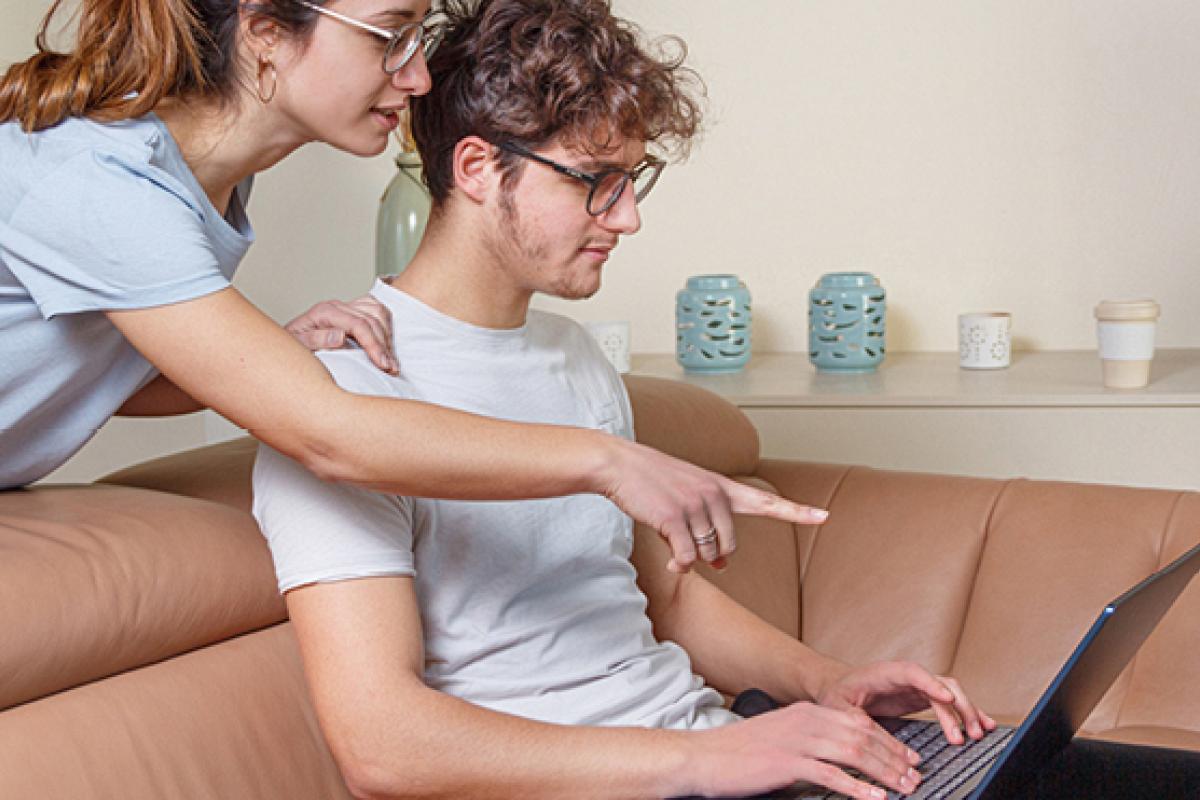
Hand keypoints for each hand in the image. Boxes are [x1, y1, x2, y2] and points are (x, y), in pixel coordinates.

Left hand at [285, 295, 396, 373]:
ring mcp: (346, 306)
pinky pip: (376, 310)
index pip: (359, 324)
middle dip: (385, 346)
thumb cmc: (292, 347)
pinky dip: (386, 325)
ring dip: (388, 336)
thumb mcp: (297, 347)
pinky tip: (387, 342)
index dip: (374, 344)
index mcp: (325, 312)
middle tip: (392, 369)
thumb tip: (340, 336)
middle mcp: (337, 306)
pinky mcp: (352, 310)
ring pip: (378, 312)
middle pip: (372, 320)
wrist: (286, 345)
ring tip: (391, 360)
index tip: (383, 364)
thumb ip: (316, 340)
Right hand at [601, 439, 827, 572]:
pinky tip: (671, 562)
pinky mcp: (674, 517)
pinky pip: (687, 557)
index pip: (767, 502)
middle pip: (729, 545)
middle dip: (714, 555)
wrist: (619, 464)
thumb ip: (710, 525)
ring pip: (707, 552)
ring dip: (691, 558)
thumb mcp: (688, 496)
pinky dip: (680, 565)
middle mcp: (714, 493)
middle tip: (695, 551)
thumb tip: (721, 564)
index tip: (824, 517)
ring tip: (674, 550)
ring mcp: (695, 504)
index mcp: (722, 486)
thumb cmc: (653, 482)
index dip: (797, 512)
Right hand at [685, 701, 922, 798]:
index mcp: (805, 712)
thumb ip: (810, 741)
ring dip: (884, 772)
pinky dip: (857, 787)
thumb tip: (839, 758)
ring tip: (904, 788)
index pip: (858, 721)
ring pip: (854, 752)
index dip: (889, 740)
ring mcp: (796, 740)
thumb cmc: (737, 752)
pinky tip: (874, 798)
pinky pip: (831, 774)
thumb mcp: (780, 736)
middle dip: (894, 757)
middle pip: (863, 735)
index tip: (908, 758)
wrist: (703, 757)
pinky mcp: (787, 763)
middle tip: (915, 776)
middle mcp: (805, 720)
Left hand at [816, 661, 997, 745]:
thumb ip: (853, 715)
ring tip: (976, 734)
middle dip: (958, 706)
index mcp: (886, 672)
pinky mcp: (924, 697)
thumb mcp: (838, 705)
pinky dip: (966, 713)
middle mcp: (907, 676)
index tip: (946, 698)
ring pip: (950, 694)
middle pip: (940, 683)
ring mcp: (918, 686)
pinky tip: (982, 725)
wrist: (840, 688)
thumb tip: (868, 727)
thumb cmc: (838, 693)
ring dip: (967, 712)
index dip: (931, 683)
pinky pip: (950, 703)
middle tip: (966, 733)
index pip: (912, 672)